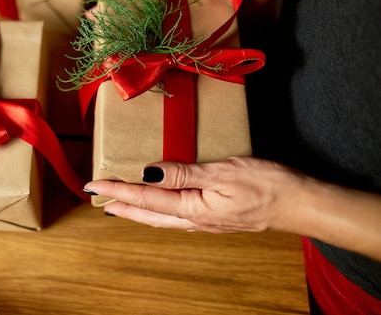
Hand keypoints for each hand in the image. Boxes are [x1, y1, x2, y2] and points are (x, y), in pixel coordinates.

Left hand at [83, 157, 310, 233]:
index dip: (117, 189)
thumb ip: (183, 173)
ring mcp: (203, 220)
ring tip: (118, 201)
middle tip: (97, 195)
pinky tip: (156, 203)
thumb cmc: (267, 184)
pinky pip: (174, 214)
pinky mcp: (213, 215)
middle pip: (146, 214)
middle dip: (120, 204)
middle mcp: (193, 219)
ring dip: (135, 209)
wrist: (299, 203)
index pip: (144, 198)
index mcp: (192, 208)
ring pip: (158, 216)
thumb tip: (147, 172)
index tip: (93, 183)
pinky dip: (156, 209)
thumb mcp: (222, 172)